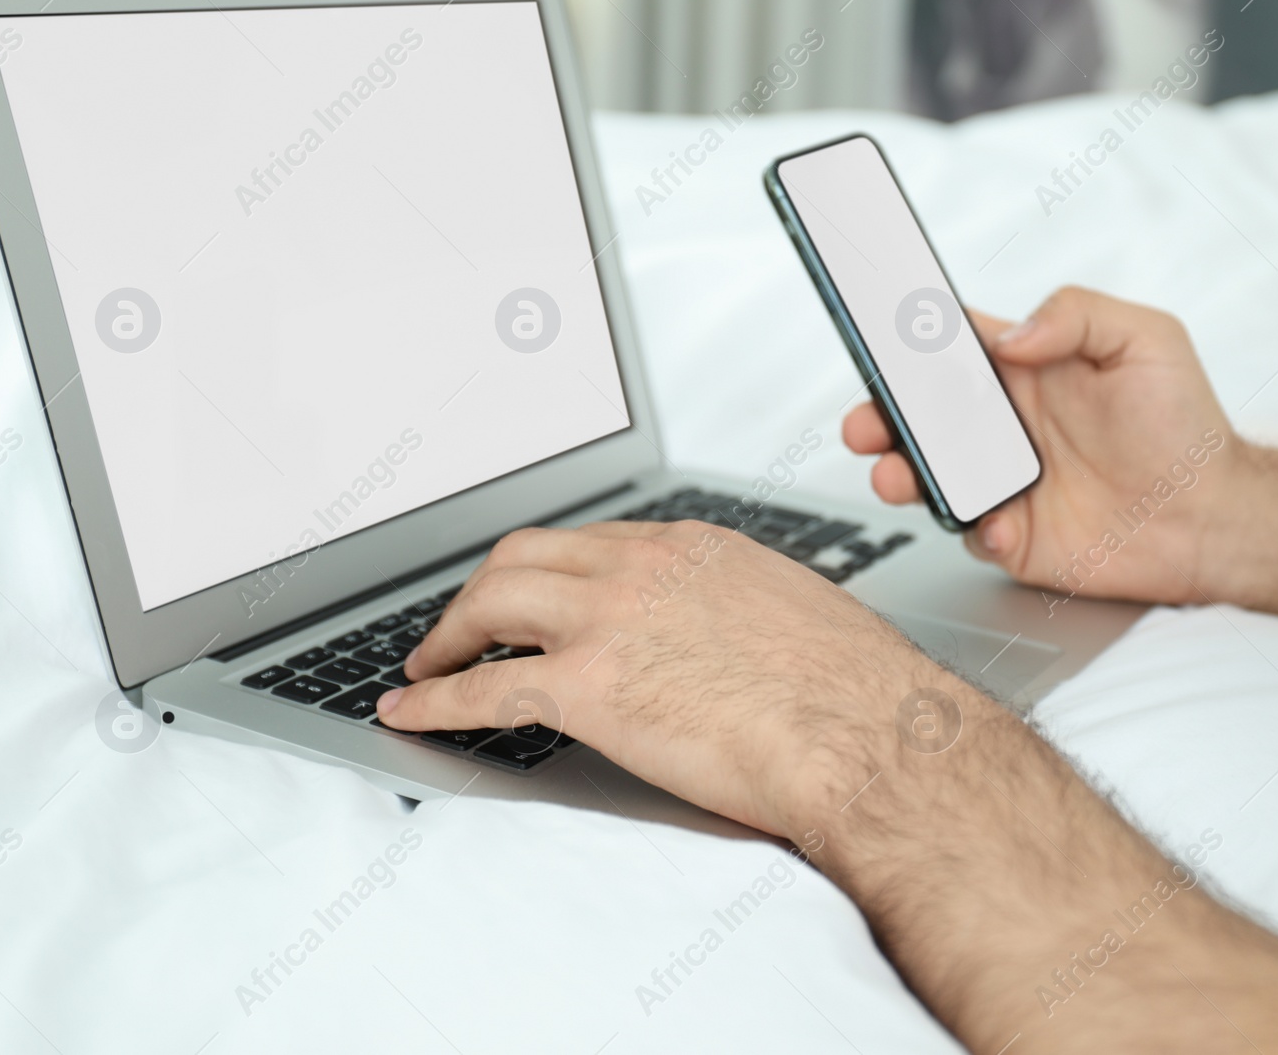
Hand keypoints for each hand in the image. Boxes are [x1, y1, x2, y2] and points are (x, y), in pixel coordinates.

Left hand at [377, 522, 947, 836]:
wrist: (865, 735)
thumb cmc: (850, 690)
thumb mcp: (791, 615)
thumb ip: (733, 610)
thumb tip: (723, 639)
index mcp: (690, 547)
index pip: (588, 543)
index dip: (544, 572)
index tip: (528, 595)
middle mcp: (639, 568)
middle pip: (522, 558)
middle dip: (479, 591)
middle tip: (462, 626)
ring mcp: (606, 622)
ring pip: (490, 605)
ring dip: (446, 636)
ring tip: (426, 666)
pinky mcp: (585, 689)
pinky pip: (482, 690)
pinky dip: (434, 700)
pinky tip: (411, 712)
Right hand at [842, 286, 1249, 604]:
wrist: (1214, 519)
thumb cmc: (1186, 426)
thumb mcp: (1146, 340)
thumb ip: (1075, 315)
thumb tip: (1009, 336)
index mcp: (1023, 371)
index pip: (949, 347)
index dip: (908, 341)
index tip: (875, 338)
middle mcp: (1003, 426)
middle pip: (918, 415)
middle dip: (879, 416)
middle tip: (866, 423)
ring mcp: (1001, 482)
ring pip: (925, 476)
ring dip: (900, 473)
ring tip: (896, 475)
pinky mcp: (1011, 535)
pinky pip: (971, 533)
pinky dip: (975, 528)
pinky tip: (1001, 521)